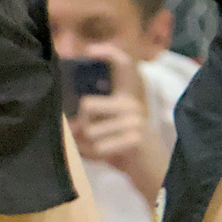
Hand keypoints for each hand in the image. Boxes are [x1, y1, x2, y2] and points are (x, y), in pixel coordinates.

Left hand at [68, 44, 166, 199]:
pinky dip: (94, 156)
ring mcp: (134, 119)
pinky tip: (104, 158)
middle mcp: (132, 102)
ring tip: (96, 151)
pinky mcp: (135, 138)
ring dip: (86, 146)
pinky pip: (99, 147)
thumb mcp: (111, 128)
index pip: (123, 64)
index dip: (108, 53)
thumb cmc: (126, 148)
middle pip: (87, 105)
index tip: (89, 50)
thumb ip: (92, 120)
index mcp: (127, 95)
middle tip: (81, 137)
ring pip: (90, 131)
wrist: (154, 171)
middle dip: (79, 125)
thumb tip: (68, 122)